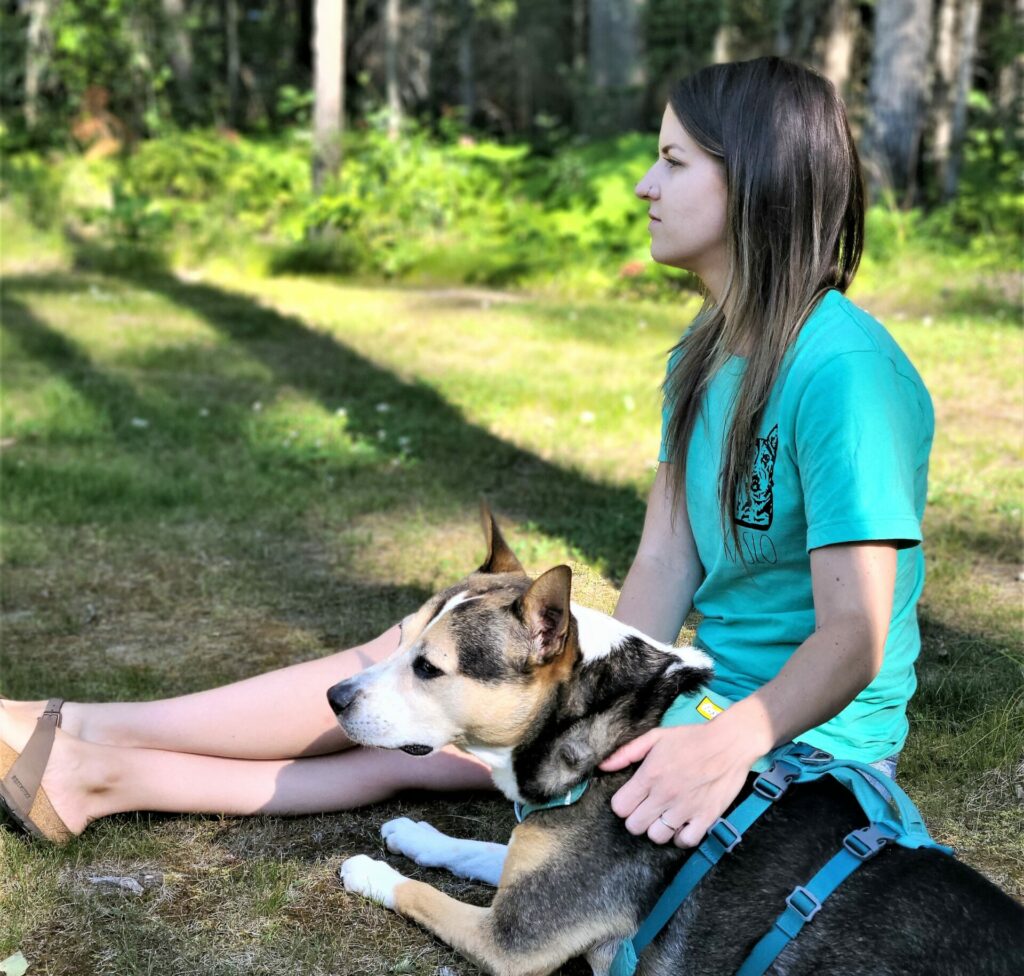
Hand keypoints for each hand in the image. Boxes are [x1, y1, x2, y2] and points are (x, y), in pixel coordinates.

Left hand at [599, 708, 766, 847]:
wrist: (730, 743)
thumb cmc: (691, 738)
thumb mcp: (656, 737)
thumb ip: (626, 752)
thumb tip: (602, 766)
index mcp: (650, 775)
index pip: (620, 807)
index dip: (623, 804)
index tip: (632, 798)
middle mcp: (665, 795)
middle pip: (635, 826)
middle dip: (637, 818)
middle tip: (647, 808)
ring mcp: (686, 809)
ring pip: (657, 837)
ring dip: (658, 828)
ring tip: (664, 816)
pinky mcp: (706, 818)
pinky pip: (685, 841)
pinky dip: (681, 837)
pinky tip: (682, 823)